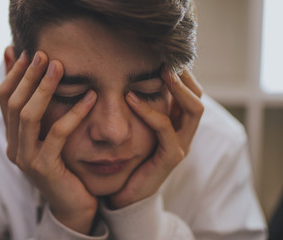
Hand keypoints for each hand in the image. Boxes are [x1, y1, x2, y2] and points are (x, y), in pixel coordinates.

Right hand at [0, 48, 97, 233]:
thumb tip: (42, 81)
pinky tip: (90, 96)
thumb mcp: (51, 137)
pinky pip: (58, 133)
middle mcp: (14, 147)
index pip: (5, 99)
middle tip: (43, 53)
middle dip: (27, 76)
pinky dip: (74, 113)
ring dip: (43, 88)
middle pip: (14, 104)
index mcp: (13, 138)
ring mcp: (26, 159)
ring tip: (58, 66)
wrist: (74, 205)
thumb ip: (45, 115)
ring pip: (29, 116)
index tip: (23, 51)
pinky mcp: (45, 167)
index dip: (12, 74)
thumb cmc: (66, 167)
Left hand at [107, 69, 203, 208]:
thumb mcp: (139, 129)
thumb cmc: (131, 159)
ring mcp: (181, 146)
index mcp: (179, 126)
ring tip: (162, 71)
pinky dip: (150, 111)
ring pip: (193, 111)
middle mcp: (185, 134)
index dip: (184, 75)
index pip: (191, 95)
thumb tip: (131, 80)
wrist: (126, 193)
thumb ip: (143, 109)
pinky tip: (132, 98)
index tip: (168, 56)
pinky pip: (165, 129)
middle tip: (169, 59)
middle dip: (186, 77)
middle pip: (198, 99)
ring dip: (178, 89)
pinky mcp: (170, 158)